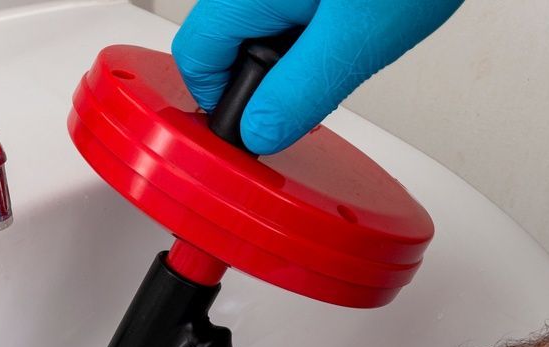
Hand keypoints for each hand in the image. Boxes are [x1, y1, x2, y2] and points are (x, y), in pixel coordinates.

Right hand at [172, 0, 462, 152]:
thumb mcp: (354, 42)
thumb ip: (298, 93)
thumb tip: (260, 132)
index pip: (195, 57)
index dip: (221, 103)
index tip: (257, 126)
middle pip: (224, 39)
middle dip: (264, 75)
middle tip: (313, 90)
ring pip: (260, 21)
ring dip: (292, 50)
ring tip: (344, 48)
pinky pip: (292, 6)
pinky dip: (314, 23)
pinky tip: (352, 22)